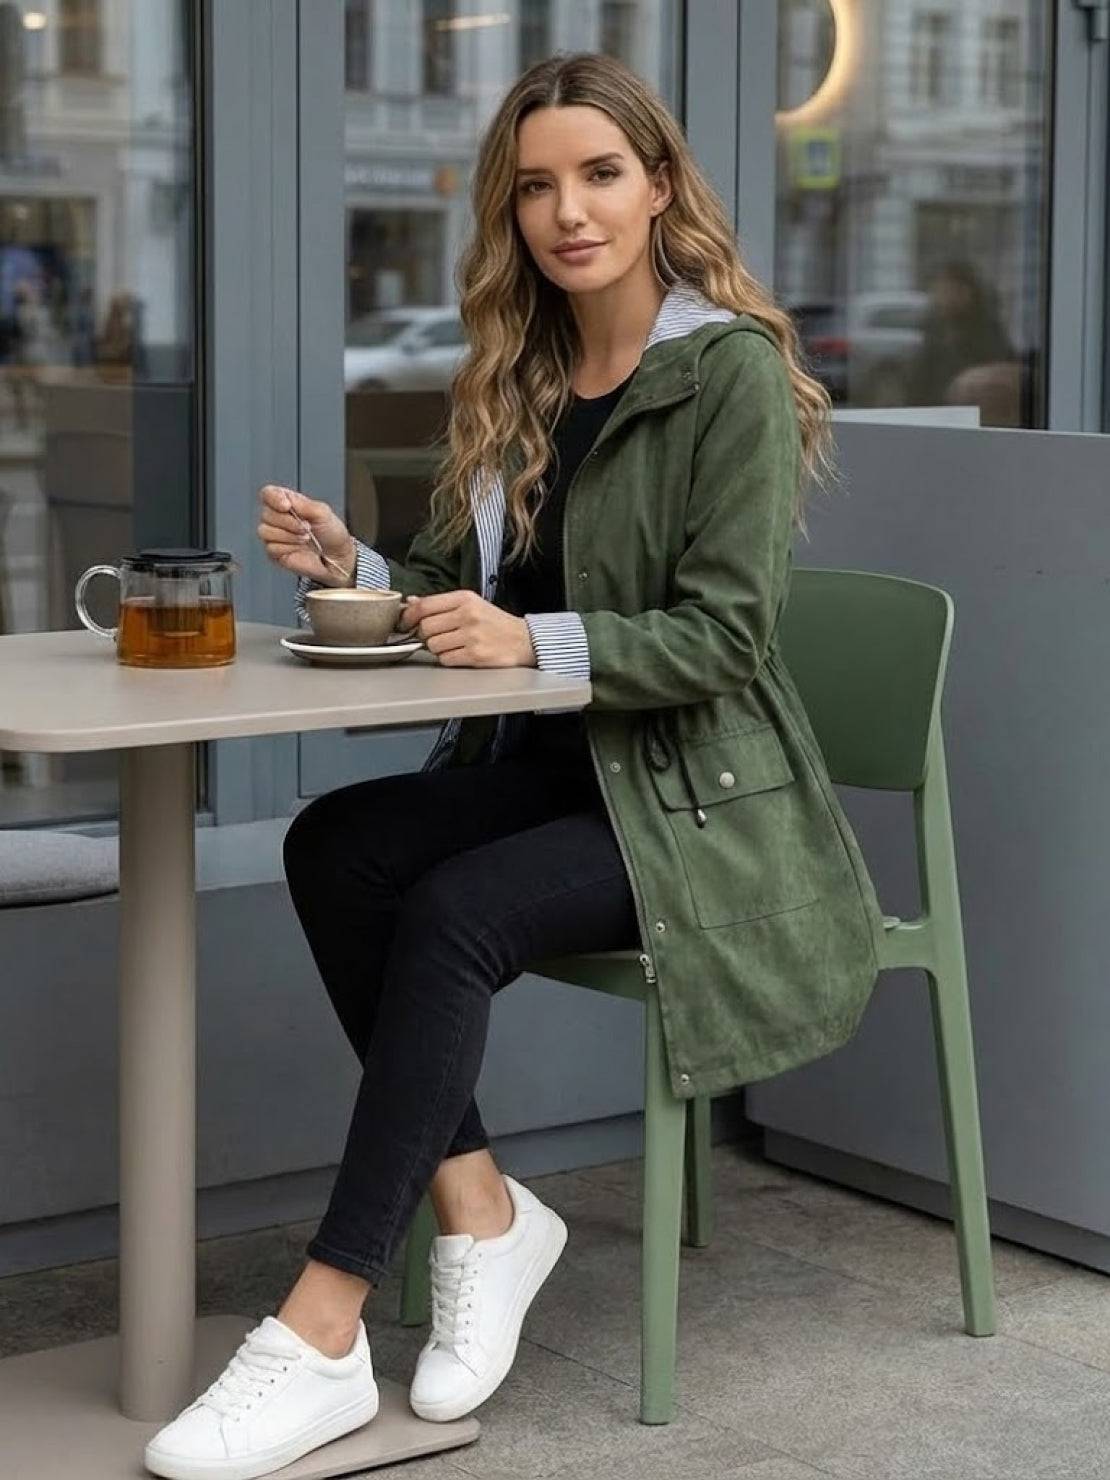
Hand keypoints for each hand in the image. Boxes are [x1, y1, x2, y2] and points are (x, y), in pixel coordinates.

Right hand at [257, 484, 355, 586]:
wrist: (337, 557)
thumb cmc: (332, 534)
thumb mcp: (322, 512)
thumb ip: (303, 504)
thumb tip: (287, 499)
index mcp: (288, 503)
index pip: (268, 493)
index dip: (274, 498)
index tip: (287, 506)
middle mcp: (279, 518)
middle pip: (266, 514)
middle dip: (288, 522)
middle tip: (306, 527)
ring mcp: (275, 535)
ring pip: (265, 531)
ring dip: (288, 535)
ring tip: (305, 538)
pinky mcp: (275, 552)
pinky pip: (271, 547)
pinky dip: (287, 547)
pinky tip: (298, 548)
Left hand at [398, 590, 536, 667]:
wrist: (524, 640)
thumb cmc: (495, 623)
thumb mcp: (470, 604)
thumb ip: (441, 604)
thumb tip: (411, 602)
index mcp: (464, 598)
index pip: (424, 606)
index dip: (408, 616)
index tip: (404, 623)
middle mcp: (468, 614)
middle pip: (425, 627)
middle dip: (426, 635)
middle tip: (437, 637)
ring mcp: (472, 636)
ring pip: (433, 645)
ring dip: (438, 649)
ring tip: (453, 645)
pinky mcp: (476, 655)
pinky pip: (446, 659)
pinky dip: (449, 659)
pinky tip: (461, 654)